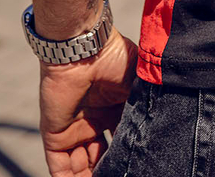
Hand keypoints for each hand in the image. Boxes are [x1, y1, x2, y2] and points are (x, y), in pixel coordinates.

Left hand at [38, 28, 137, 175]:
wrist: (84, 50)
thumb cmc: (115, 59)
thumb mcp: (137, 82)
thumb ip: (143, 104)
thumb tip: (159, 129)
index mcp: (114, 108)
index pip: (121, 138)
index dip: (128, 153)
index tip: (140, 164)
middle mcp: (94, 121)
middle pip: (102, 156)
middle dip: (110, 169)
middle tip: (123, 174)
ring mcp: (74, 130)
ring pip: (82, 166)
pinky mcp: (55, 137)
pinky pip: (60, 167)